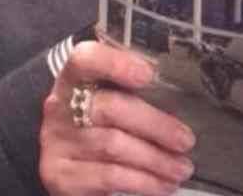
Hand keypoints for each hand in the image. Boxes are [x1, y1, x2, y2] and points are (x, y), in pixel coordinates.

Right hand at [40, 41, 196, 195]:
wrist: (71, 167)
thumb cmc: (102, 126)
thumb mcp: (112, 101)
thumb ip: (136, 93)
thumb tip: (185, 101)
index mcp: (74, 79)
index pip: (84, 59)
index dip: (114, 63)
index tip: (149, 74)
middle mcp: (60, 107)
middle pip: (109, 108)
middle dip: (155, 125)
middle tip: (186, 140)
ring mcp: (57, 142)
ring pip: (113, 146)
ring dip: (155, 159)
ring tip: (182, 168)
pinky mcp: (60, 175)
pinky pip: (109, 176)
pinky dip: (142, 181)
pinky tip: (162, 185)